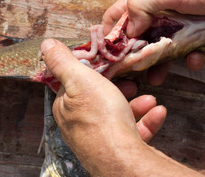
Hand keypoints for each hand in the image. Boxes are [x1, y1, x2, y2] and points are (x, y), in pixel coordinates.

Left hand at [41, 39, 203, 175]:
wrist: (123, 160)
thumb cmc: (101, 119)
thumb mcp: (80, 80)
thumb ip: (63, 62)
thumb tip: (47, 45)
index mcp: (67, 107)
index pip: (75, 84)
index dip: (93, 73)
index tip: (108, 66)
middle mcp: (80, 125)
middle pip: (100, 100)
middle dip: (120, 88)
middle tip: (131, 83)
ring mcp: (99, 139)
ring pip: (118, 115)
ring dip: (137, 104)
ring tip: (149, 99)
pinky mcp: (118, 150)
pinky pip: (132, 131)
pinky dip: (146, 121)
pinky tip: (157, 113)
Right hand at [102, 0, 204, 83]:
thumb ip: (141, 7)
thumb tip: (129, 31)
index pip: (118, 14)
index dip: (109, 32)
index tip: (107, 54)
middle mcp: (160, 11)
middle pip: (138, 36)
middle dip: (134, 55)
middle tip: (132, 72)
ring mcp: (179, 23)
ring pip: (161, 48)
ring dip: (158, 63)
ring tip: (156, 78)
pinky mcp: (197, 34)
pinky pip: (188, 50)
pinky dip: (190, 58)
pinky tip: (195, 60)